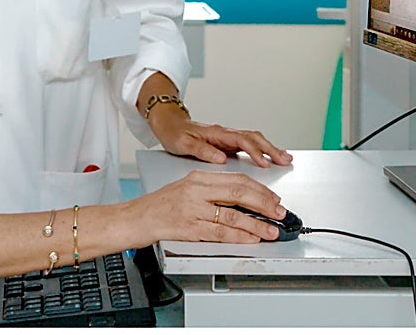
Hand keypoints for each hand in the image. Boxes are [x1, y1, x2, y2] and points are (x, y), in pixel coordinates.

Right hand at [135, 169, 286, 243]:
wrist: (135, 218)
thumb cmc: (160, 205)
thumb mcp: (186, 188)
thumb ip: (211, 191)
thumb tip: (242, 200)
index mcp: (198, 177)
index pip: (237, 179)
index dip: (260, 189)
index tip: (273, 198)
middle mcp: (197, 190)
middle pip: (239, 192)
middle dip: (265, 203)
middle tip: (279, 212)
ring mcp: (193, 209)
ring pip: (233, 214)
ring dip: (257, 224)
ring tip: (271, 230)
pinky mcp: (189, 228)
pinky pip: (220, 231)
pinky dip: (239, 235)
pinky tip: (251, 238)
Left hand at [148, 106, 292, 167]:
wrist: (169, 124)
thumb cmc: (174, 133)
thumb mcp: (183, 144)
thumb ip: (202, 150)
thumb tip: (220, 158)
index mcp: (216, 133)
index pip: (241, 140)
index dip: (254, 151)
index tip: (265, 163)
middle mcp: (225, 134)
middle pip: (254, 138)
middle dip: (271, 149)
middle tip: (285, 160)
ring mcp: (227, 138)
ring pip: (254, 140)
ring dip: (270, 148)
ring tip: (285, 159)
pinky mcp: (228, 143)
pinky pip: (250, 145)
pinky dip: (262, 150)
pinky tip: (270, 157)